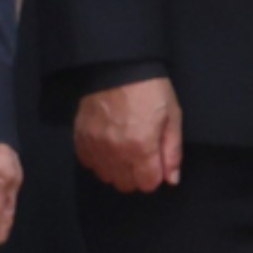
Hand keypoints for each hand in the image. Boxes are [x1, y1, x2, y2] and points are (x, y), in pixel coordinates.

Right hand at [73, 76, 185, 195]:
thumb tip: (172, 179)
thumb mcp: (172, 117)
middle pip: (125, 185)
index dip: (155, 176)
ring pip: (106, 176)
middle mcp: (115, 152)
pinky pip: (89, 163)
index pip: (147, 184)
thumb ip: (172, 152)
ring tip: (124, 149)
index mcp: (141, 148)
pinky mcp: (80, 138)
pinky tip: (108, 145)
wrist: (117, 67)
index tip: (156, 162)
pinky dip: (99, 159)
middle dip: (137, 175)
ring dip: (117, 169)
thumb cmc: (150, 90)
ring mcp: (95, 146)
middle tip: (142, 154)